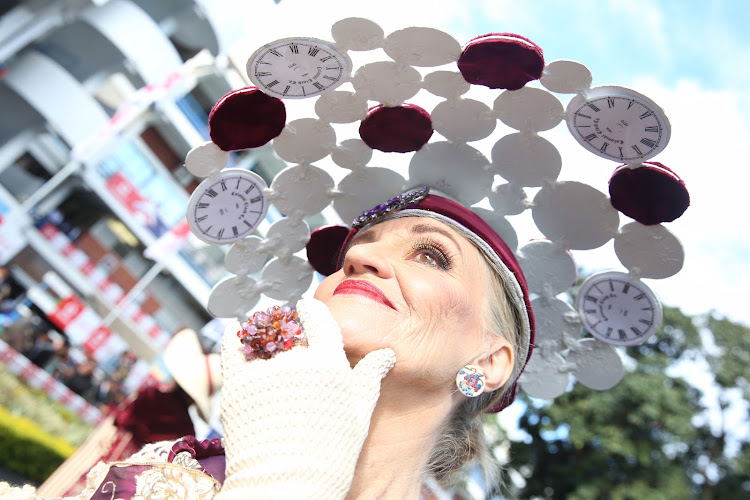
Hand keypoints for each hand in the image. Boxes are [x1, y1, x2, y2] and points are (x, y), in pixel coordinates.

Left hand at [216, 297, 395, 499]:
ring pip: (261, 335)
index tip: (307, 305)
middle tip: (286, 331)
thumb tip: (386, 355)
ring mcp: (264, 372)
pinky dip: (232, 335)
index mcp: (329, 364)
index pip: (319, 319)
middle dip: (287, 326)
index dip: (312, 309)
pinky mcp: (236, 386)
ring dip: (262, 330)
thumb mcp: (358, 416)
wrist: (289, 486)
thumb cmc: (330, 455)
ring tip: (262, 334)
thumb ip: (368, 379)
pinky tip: (234, 327)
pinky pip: (231, 349)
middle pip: (289, 327)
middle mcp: (296, 361)